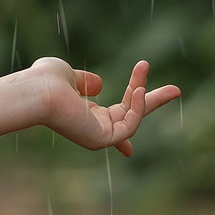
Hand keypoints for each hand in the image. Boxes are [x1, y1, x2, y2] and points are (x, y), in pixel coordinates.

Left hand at [23, 57, 180, 156]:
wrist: (37, 91)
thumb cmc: (45, 81)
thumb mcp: (68, 75)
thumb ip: (85, 80)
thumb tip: (98, 85)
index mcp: (83, 114)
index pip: (111, 120)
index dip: (129, 113)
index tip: (143, 106)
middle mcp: (91, 127)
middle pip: (129, 116)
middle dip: (152, 102)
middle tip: (177, 90)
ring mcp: (96, 136)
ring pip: (133, 119)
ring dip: (149, 100)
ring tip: (169, 86)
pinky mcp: (101, 140)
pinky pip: (129, 125)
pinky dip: (138, 109)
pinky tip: (139, 90)